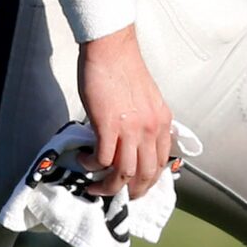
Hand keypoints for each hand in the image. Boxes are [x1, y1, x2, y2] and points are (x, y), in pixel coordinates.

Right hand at [77, 28, 176, 196]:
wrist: (112, 49)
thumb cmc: (124, 70)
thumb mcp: (147, 100)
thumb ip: (145, 123)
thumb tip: (133, 144)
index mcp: (162, 123)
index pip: (161, 163)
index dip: (148, 182)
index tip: (136, 188)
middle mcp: (151, 129)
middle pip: (146, 175)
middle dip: (132, 193)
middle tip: (117, 197)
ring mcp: (131, 128)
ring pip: (124, 173)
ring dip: (108, 186)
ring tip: (95, 186)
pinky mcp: (109, 125)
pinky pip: (102, 159)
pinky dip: (92, 166)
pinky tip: (84, 161)